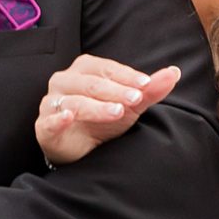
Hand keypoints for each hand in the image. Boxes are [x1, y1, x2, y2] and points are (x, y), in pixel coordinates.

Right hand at [34, 54, 182, 165]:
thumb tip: (174, 72)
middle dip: (115, 90)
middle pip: (91, 83)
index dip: (126, 76)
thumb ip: (150, 89)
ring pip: (74, 101)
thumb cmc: (104, 120)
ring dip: (96, 106)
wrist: (83, 150)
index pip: (106, 68)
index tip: (146, 84)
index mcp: (84, 70)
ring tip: (117, 112)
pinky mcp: (44, 126)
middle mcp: (64, 81)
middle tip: (136, 99)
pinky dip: (59, 118)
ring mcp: (52, 104)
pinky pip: (50, 120)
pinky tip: (69, 117)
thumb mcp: (131, 104)